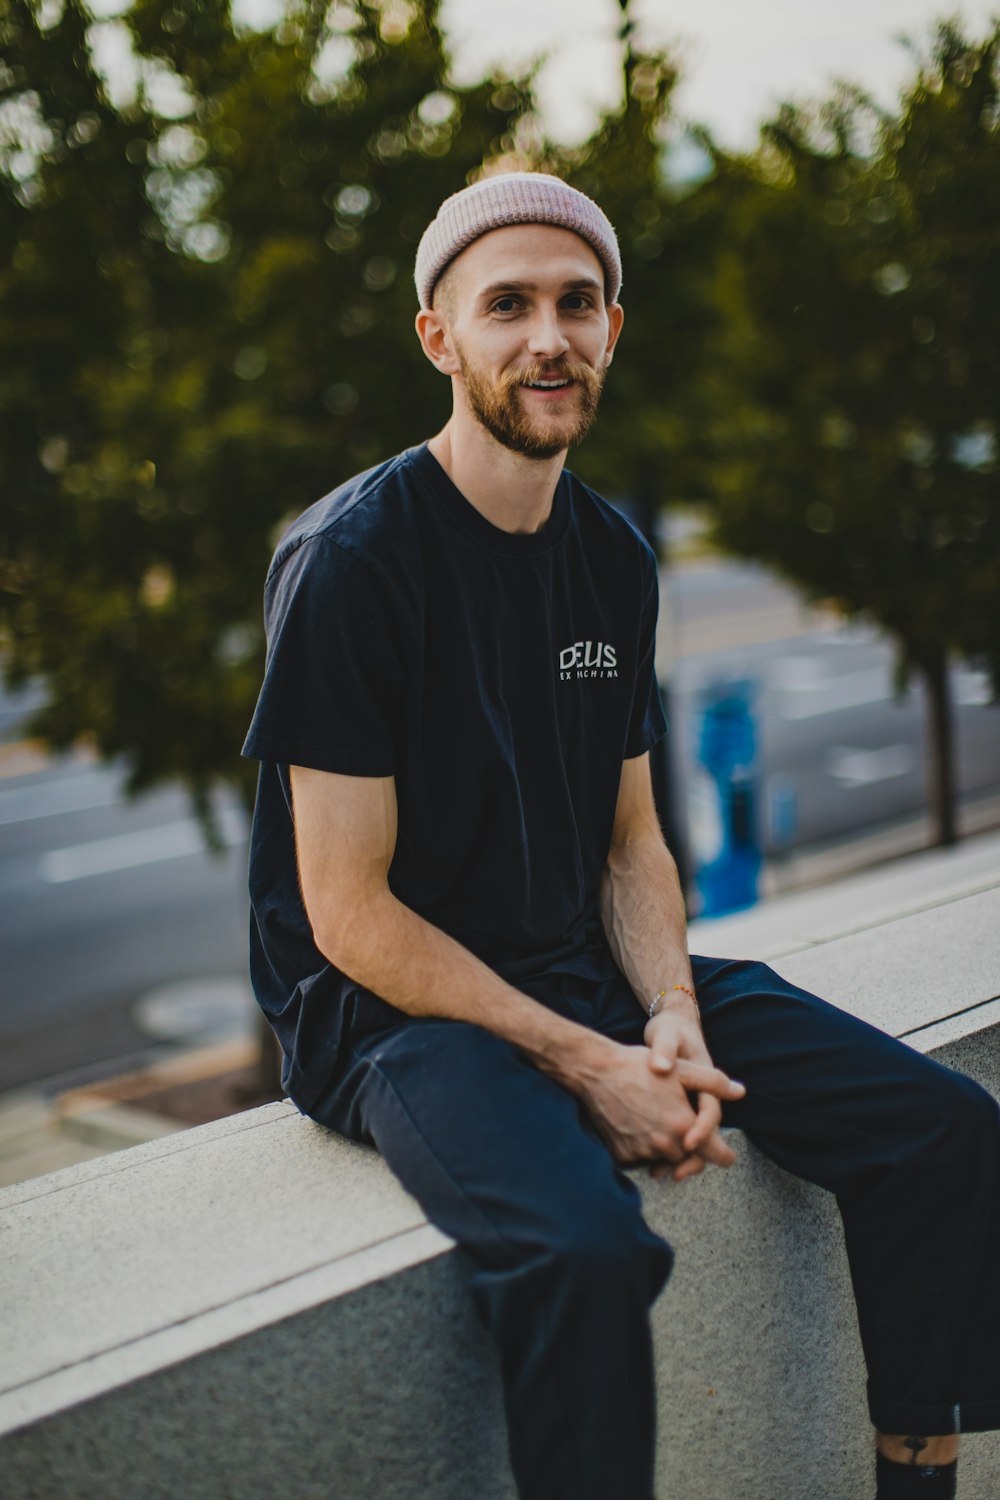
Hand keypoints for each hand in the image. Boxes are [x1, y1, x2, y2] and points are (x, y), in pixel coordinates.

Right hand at [574, 1030, 744, 1183]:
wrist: (595, 1072)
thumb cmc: (639, 1067)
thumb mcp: (681, 1070)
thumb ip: (713, 1082)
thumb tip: (740, 1092)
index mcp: (683, 1125)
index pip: (715, 1155)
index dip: (724, 1155)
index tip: (727, 1156)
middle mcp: (664, 1144)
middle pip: (688, 1158)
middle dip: (691, 1148)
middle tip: (686, 1131)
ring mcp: (641, 1152)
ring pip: (665, 1160)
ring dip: (667, 1150)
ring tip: (659, 1124)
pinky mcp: (622, 1155)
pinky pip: (642, 1160)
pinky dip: (644, 1150)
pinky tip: (639, 1128)